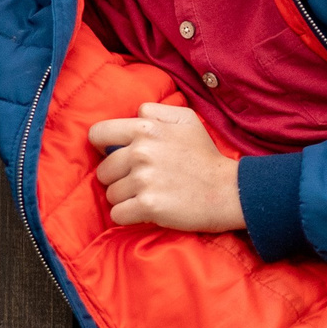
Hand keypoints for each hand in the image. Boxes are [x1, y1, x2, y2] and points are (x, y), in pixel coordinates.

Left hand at [89, 102, 245, 231]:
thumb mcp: (186, 119)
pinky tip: (146, 210)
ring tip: (149, 195)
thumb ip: (155, 111)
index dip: (104, 147)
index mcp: (146, 128)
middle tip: (141, 181)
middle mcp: (141, 151)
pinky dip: (128, 216)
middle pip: (103, 170)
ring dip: (125, 198)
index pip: (98, 134)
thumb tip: (133, 115)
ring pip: (110, 194)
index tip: (116, 156)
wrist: (228, 191)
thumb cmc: (205, 156)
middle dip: (118, 178)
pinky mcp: (148, 205)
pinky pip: (117, 214)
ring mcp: (144, 179)